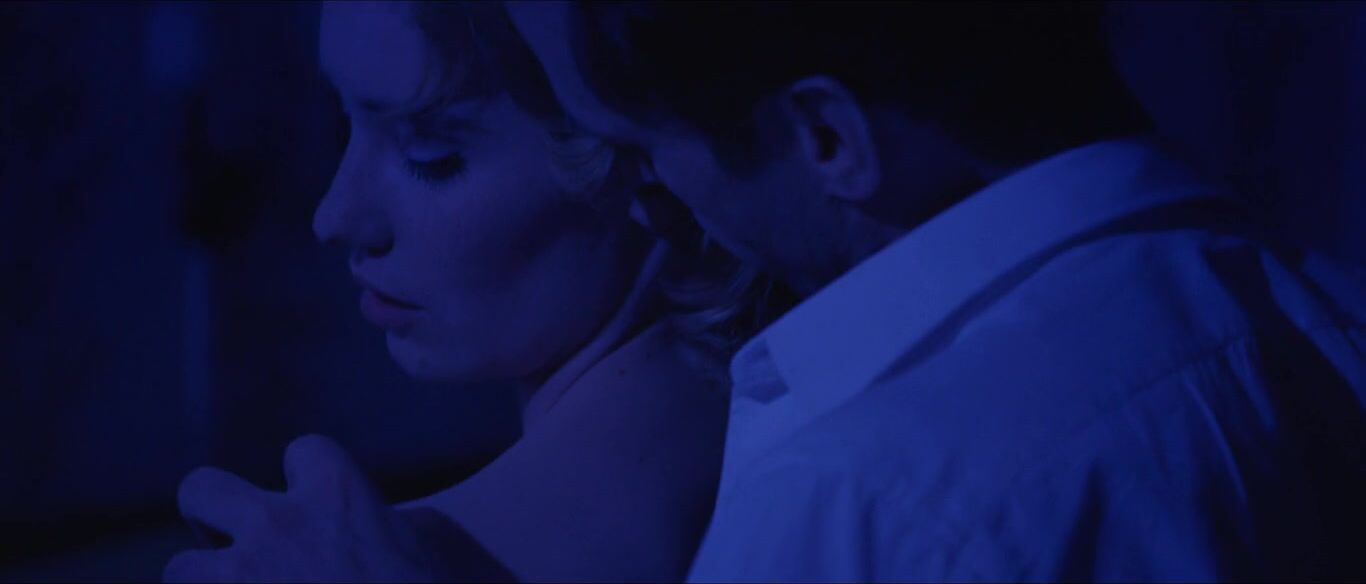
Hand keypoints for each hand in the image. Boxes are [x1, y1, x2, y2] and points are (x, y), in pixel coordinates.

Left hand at [163, 435, 440, 582]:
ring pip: (179, 569)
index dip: (309, 483)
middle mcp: (278, 528)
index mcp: (337, 493)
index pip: (302, 451)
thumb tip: (376, 527)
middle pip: (200, 489)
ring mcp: (244, 582)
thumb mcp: (432, 545)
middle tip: (243, 552)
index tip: (321, 516)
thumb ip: (387, 521)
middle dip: (212, 516)